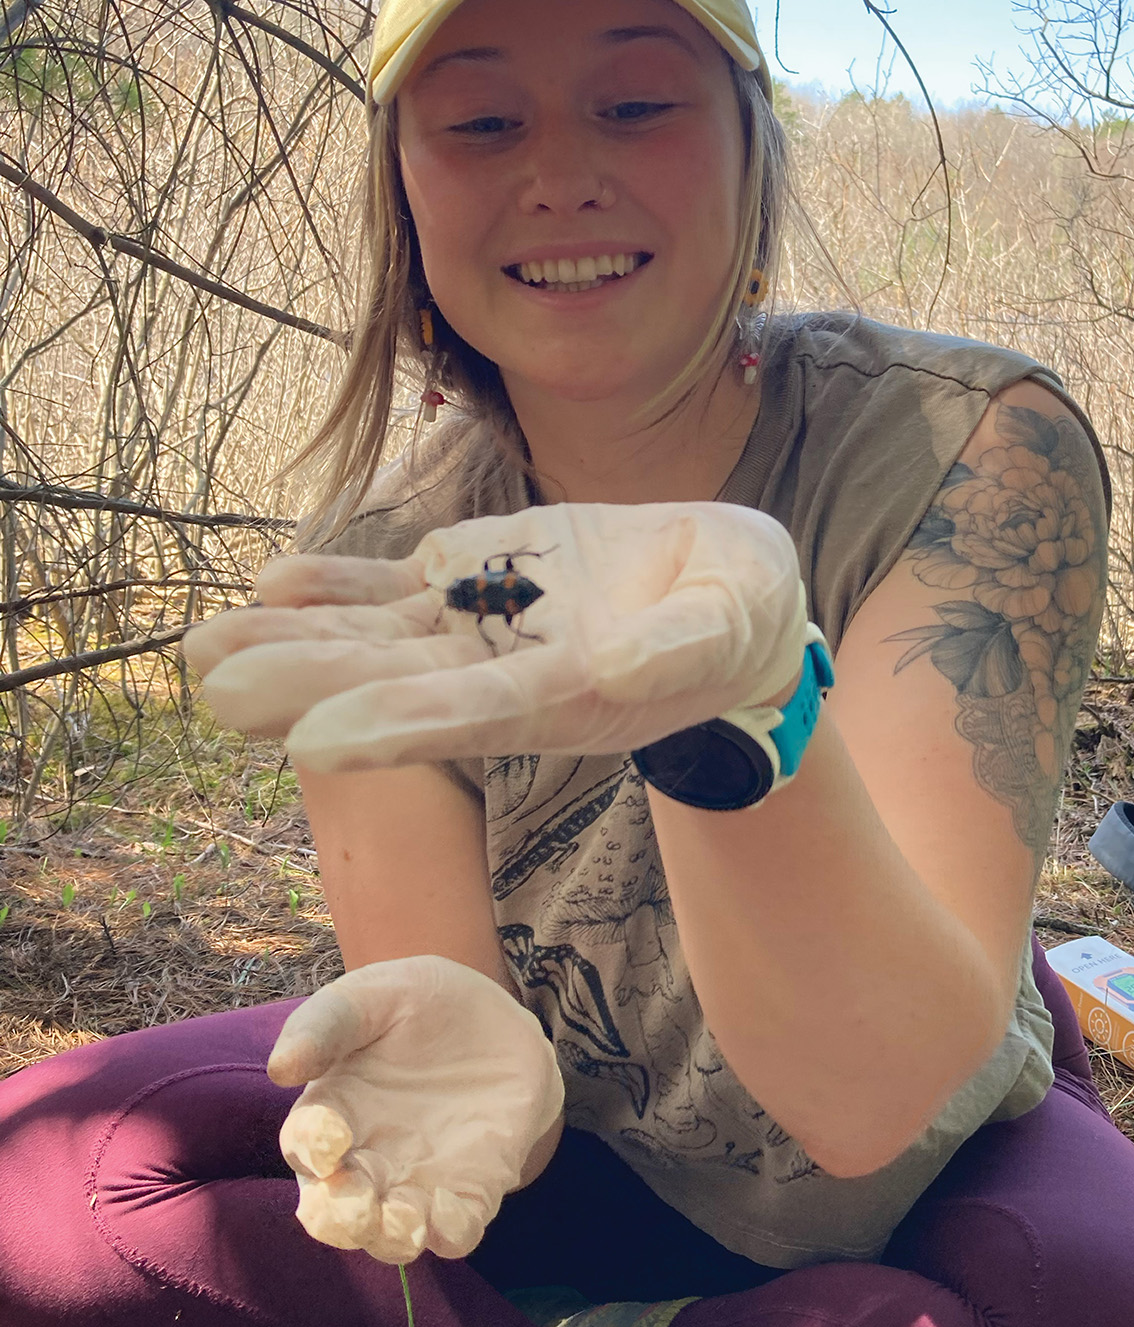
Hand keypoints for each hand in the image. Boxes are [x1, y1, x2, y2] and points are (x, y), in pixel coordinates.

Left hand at [185, 501, 805, 769]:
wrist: (726, 598)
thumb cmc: (743, 612)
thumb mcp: (738, 615)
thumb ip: (685, 642)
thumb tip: (622, 664)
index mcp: (574, 695)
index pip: (477, 714)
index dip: (398, 725)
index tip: (311, 744)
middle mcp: (512, 676)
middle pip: (400, 684)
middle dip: (307, 684)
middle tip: (210, 690)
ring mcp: (487, 631)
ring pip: (378, 640)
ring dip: (293, 641)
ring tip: (197, 650)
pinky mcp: (479, 585)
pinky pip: (396, 591)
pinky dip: (336, 588)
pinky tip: (272, 581)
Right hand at [268, 956, 564, 1263]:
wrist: (494, 1019)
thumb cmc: (413, 1005)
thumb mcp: (372, 996)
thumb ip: (326, 1025)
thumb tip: (281, 1068)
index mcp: (330, 1112)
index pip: (304, 1144)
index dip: (310, 1147)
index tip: (327, 1138)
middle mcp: (365, 1159)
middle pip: (336, 1209)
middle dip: (340, 1218)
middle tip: (355, 1210)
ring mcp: (417, 1181)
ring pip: (391, 1234)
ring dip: (392, 1236)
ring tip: (406, 1222)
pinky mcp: (469, 1190)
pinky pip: (456, 1230)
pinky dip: (452, 1231)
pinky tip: (454, 1212)